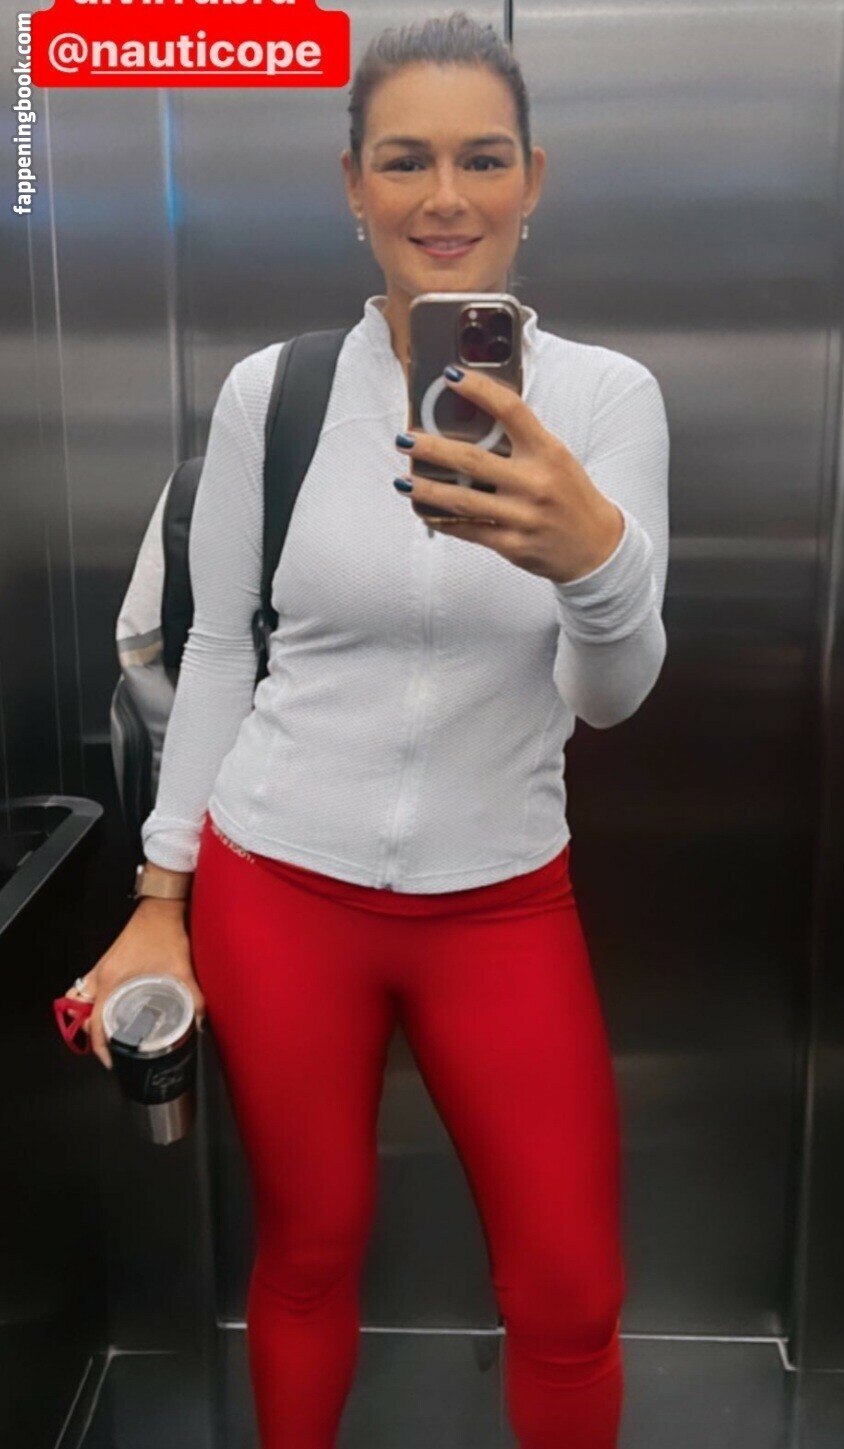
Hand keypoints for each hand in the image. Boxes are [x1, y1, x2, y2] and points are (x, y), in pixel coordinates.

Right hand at [68, 900, 203, 1069]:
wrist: (160, 909)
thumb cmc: (165, 935)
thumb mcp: (182, 970)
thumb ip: (195, 999)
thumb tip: (201, 1023)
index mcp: (112, 981)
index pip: (94, 1023)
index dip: (100, 1047)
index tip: (111, 1060)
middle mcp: (100, 976)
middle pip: (79, 1012)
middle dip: (89, 1033)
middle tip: (108, 1047)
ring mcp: (100, 968)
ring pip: (78, 998)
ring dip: (86, 1015)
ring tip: (105, 1030)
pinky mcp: (106, 962)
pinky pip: (87, 986)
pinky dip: (91, 999)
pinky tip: (110, 1006)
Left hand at [394, 366, 624, 584]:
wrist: (596, 547)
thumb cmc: (571, 497)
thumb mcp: (556, 459)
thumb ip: (523, 441)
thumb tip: (476, 421)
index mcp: (547, 452)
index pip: (510, 410)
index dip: (479, 390)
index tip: (450, 376)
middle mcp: (535, 482)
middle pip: (472, 459)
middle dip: (431, 448)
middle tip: (405, 439)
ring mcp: (522, 516)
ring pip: (462, 499)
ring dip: (427, 488)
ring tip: (403, 479)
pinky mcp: (512, 544)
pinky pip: (468, 529)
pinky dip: (443, 520)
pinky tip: (425, 511)